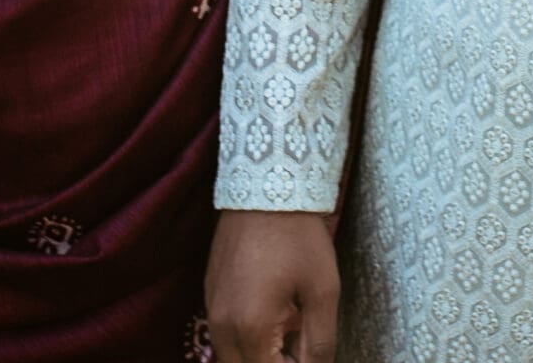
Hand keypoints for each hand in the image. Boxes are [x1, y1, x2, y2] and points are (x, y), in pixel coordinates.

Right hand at [207, 209, 338, 362]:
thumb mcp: (323, 290)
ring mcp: (211, 307)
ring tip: (287, 339)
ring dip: (256, 356)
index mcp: (251, 328)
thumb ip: (320, 343)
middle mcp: (222, 324)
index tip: (309, 357)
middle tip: (297, 351)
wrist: (266, 186)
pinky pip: (222, 334)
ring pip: (228, 356)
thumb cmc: (299, 237)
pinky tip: (272, 320)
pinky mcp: (209, 292)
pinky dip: (244, 340)